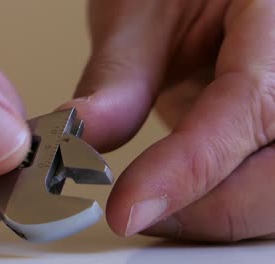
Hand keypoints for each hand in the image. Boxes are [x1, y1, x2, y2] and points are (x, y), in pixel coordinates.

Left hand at [62, 0, 274, 241]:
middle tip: (135, 213)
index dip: (188, 169)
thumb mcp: (142, 12)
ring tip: (153, 208)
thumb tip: (80, 135)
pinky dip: (220, 203)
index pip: (252, 107)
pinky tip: (181, 200)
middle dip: (208, 210)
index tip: (127, 208)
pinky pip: (263, 187)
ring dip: (216, 214)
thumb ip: (118, 78)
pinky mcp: (272, 133)